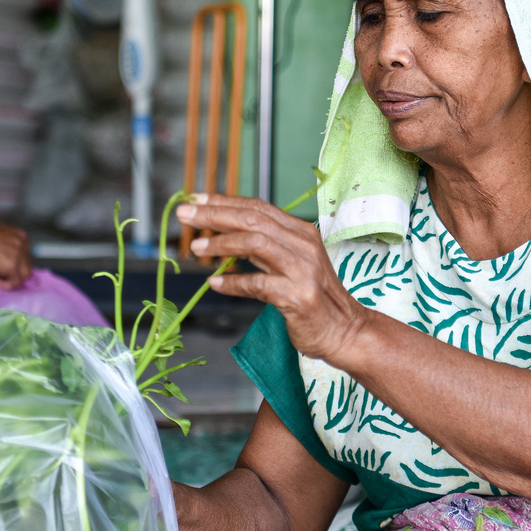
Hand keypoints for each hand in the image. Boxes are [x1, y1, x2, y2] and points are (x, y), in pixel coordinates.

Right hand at [0, 222, 31, 288]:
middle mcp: (22, 243)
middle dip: (14, 272)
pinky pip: (14, 283)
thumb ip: (2, 247)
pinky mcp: (12, 267)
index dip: (14, 263)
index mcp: (18, 235)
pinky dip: (4, 285)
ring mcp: (18, 255)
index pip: (24, 255)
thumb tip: (0, 261)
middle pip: (26, 265)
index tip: (3, 268)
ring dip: (10, 279)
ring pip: (23, 276)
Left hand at [176, 195, 367, 362]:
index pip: (257, 208)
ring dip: (221, 243)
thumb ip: (263, 247)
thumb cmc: (313, 297)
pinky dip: (232, 283)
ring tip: (197, 248)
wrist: (344, 330)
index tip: (195, 200)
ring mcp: (302, 270)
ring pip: (255, 244)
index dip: (224, 202)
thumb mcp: (291, 263)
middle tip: (185, 215)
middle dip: (215, 215)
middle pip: (252, 220)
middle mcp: (303, 245)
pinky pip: (257, 284)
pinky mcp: (297, 297)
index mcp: (301, 231)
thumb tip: (222, 234)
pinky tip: (215, 283)